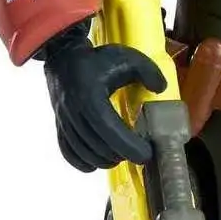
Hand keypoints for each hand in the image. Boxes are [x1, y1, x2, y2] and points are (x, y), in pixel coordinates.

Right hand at [44, 25, 165, 171]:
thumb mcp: (127, 58)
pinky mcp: (59, 126)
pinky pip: (68, 153)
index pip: (109, 129)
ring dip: (105, 160)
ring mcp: (64, 121)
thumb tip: (161, 90)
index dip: (129, 146)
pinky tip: (98, 161)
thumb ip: (148, 71)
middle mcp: (74, 111)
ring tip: (121, 156)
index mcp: (90, 95)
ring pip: (85, 153)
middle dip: (121, 155)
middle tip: (138, 153)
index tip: (146, 153)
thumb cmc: (97, 59)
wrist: (63, 57)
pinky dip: (84, 163)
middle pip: (98, 146)